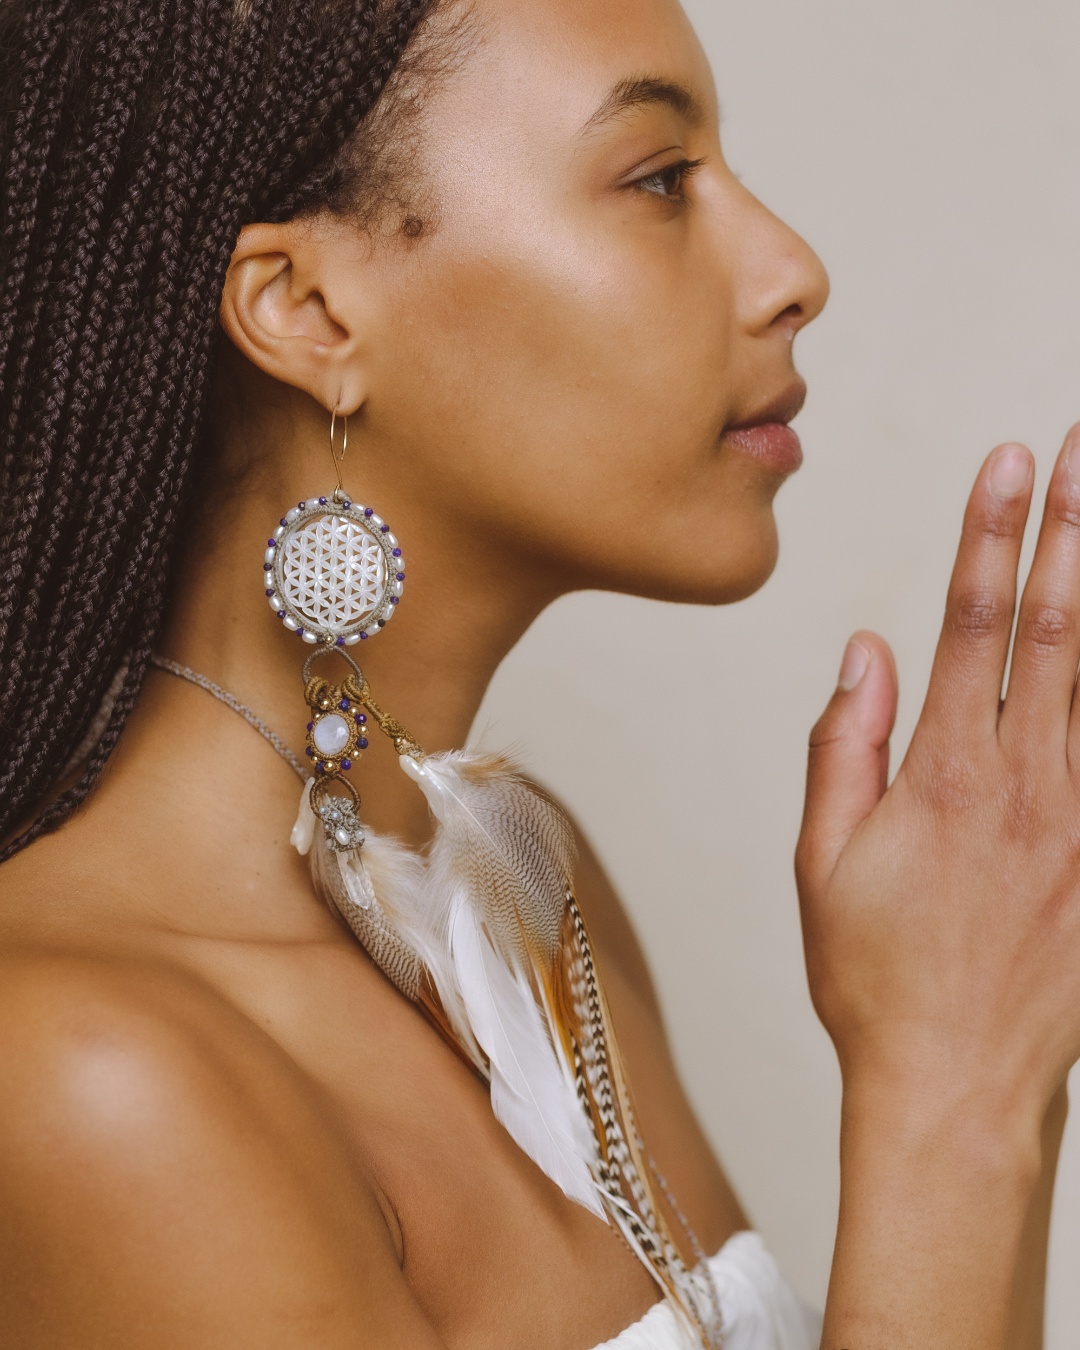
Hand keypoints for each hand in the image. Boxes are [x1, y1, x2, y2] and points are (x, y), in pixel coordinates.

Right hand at [798, 425, 1079, 1113]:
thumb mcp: (822, 861)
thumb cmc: (876, 975)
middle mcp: (1028, 785)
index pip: (969, 626)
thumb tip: (866, 651)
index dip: (988, 535)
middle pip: (1060, 630)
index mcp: (945, 777)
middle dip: (1075, 528)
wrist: (957, 1084)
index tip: (1006, 459)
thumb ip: (844, 745)